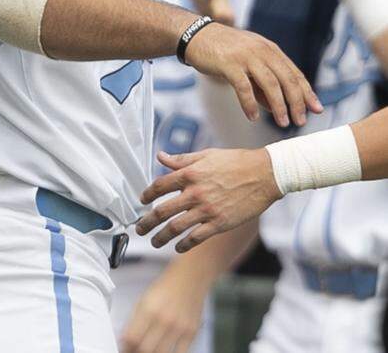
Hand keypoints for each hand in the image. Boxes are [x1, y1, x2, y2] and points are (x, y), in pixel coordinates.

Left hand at [119, 262, 207, 352]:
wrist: (189, 279)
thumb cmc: (165, 288)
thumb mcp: (143, 300)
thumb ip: (134, 320)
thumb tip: (125, 339)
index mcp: (148, 310)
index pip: (132, 337)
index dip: (125, 346)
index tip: (124, 348)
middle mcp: (164, 320)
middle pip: (146, 349)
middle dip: (137, 352)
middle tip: (134, 350)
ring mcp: (179, 328)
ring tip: (147, 350)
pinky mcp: (192, 333)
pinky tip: (164, 350)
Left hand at [136, 147, 280, 251]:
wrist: (265, 174)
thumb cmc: (236, 162)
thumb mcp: (206, 156)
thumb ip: (181, 159)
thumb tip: (160, 156)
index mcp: (189, 174)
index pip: (159, 186)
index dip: (146, 195)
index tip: (142, 201)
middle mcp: (194, 193)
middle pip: (162, 211)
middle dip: (147, 222)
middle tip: (139, 229)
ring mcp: (207, 210)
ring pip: (176, 227)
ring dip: (161, 237)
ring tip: (154, 242)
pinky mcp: (220, 223)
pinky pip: (196, 237)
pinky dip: (184, 244)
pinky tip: (178, 247)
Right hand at [183, 23, 320, 126]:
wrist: (195, 35)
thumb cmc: (222, 50)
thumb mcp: (247, 62)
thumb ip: (261, 83)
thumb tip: (275, 107)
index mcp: (270, 50)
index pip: (294, 73)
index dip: (307, 92)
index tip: (316, 109)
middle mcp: (262, 51)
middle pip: (286, 80)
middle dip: (297, 103)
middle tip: (301, 121)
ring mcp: (246, 56)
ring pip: (270, 84)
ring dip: (279, 106)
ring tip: (283, 123)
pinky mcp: (229, 64)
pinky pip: (244, 87)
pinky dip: (250, 104)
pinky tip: (252, 117)